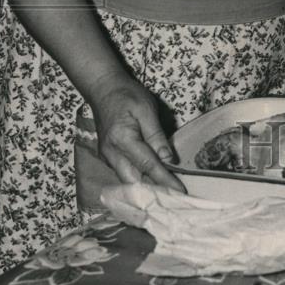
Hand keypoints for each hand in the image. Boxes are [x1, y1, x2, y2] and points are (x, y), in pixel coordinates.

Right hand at [89, 73, 185, 192]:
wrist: (103, 88)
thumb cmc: (127, 95)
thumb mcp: (146, 109)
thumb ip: (156, 136)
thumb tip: (168, 160)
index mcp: (123, 140)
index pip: (148, 166)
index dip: (165, 180)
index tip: (180, 192)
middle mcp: (111, 154)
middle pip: (134, 181)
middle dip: (154, 191)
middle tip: (175, 196)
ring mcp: (107, 157)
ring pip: (127, 180)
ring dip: (146, 187)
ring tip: (166, 192)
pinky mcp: (107, 156)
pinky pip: (123, 172)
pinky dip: (138, 179)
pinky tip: (151, 180)